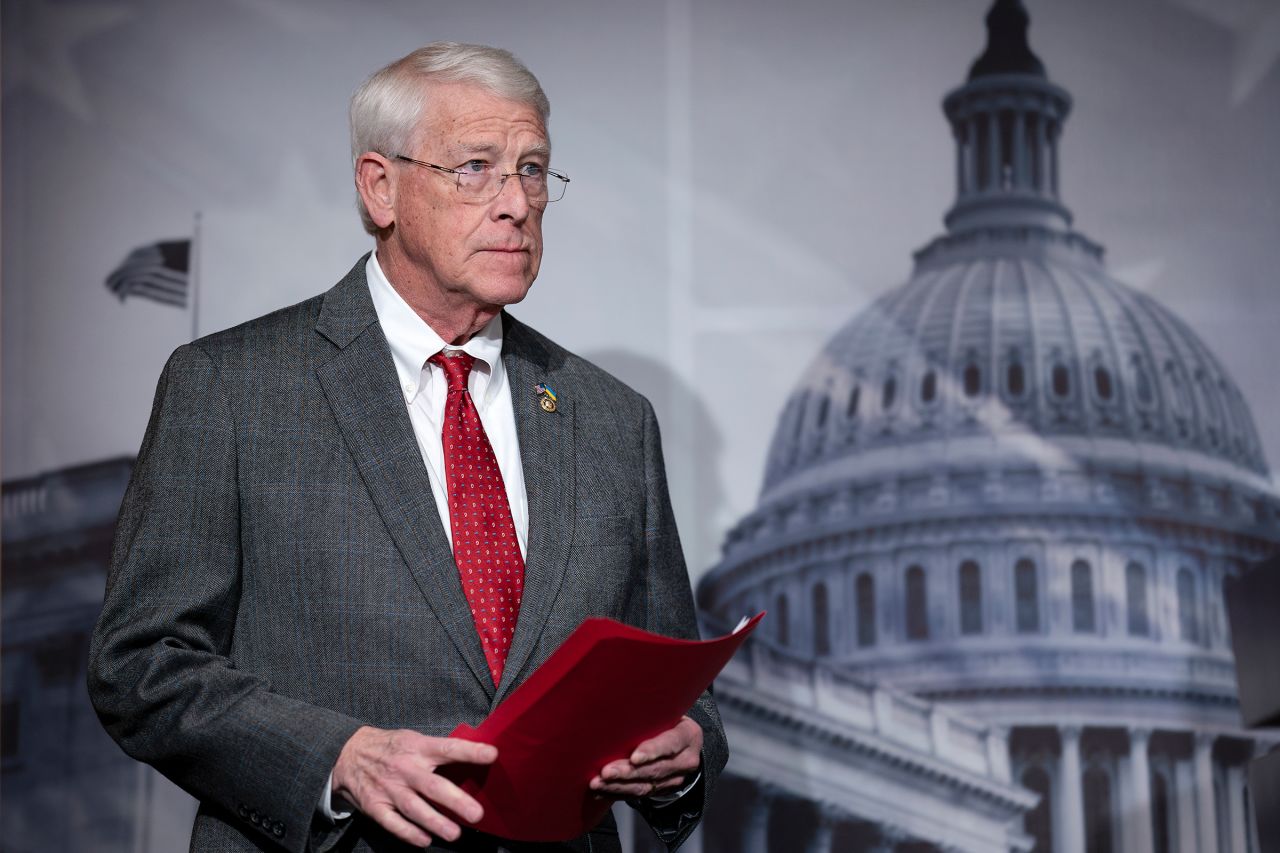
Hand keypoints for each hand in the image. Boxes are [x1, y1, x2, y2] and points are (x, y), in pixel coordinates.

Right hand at [331, 725, 496, 847]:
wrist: (348, 752)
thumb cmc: (391, 746)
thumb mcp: (413, 739)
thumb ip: (438, 751)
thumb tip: (473, 759)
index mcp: (418, 747)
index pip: (448, 748)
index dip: (470, 751)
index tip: (491, 755)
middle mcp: (404, 768)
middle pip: (432, 785)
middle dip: (455, 800)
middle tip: (476, 813)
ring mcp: (388, 788)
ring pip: (413, 808)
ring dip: (434, 822)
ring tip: (455, 834)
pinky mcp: (374, 805)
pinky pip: (392, 822)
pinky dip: (408, 833)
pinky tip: (425, 841)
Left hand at [588, 716, 701, 799]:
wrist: (685, 742)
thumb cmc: (669, 718)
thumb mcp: (668, 710)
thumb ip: (652, 711)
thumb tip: (618, 697)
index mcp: (688, 736)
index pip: (671, 744)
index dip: (652, 751)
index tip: (634, 757)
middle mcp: (685, 761)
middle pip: (655, 769)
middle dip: (628, 772)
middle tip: (606, 772)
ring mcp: (674, 778)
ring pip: (645, 786)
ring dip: (618, 786)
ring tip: (597, 783)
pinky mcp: (661, 789)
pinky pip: (639, 794)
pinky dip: (617, 793)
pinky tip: (601, 791)